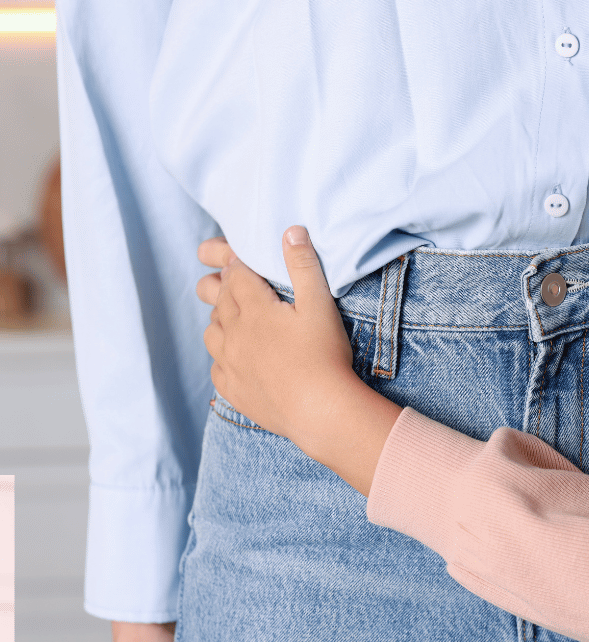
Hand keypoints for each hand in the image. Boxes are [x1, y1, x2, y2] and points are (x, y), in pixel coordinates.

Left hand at [196, 226, 400, 494]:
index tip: (240, 258)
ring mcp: (230, 362)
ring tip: (236, 321)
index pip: (236, 274)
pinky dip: (223, 356)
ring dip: (220, 320)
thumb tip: (291, 231)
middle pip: (218, 300)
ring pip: (211, 331)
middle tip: (235, 283)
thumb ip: (304, 267)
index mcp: (254, 307)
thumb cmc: (324, 355)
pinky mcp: (233, 388)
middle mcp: (234, 332)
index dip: (236, 262)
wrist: (319, 410)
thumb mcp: (320, 306)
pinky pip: (216, 366)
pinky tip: (237, 358)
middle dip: (224, 287)